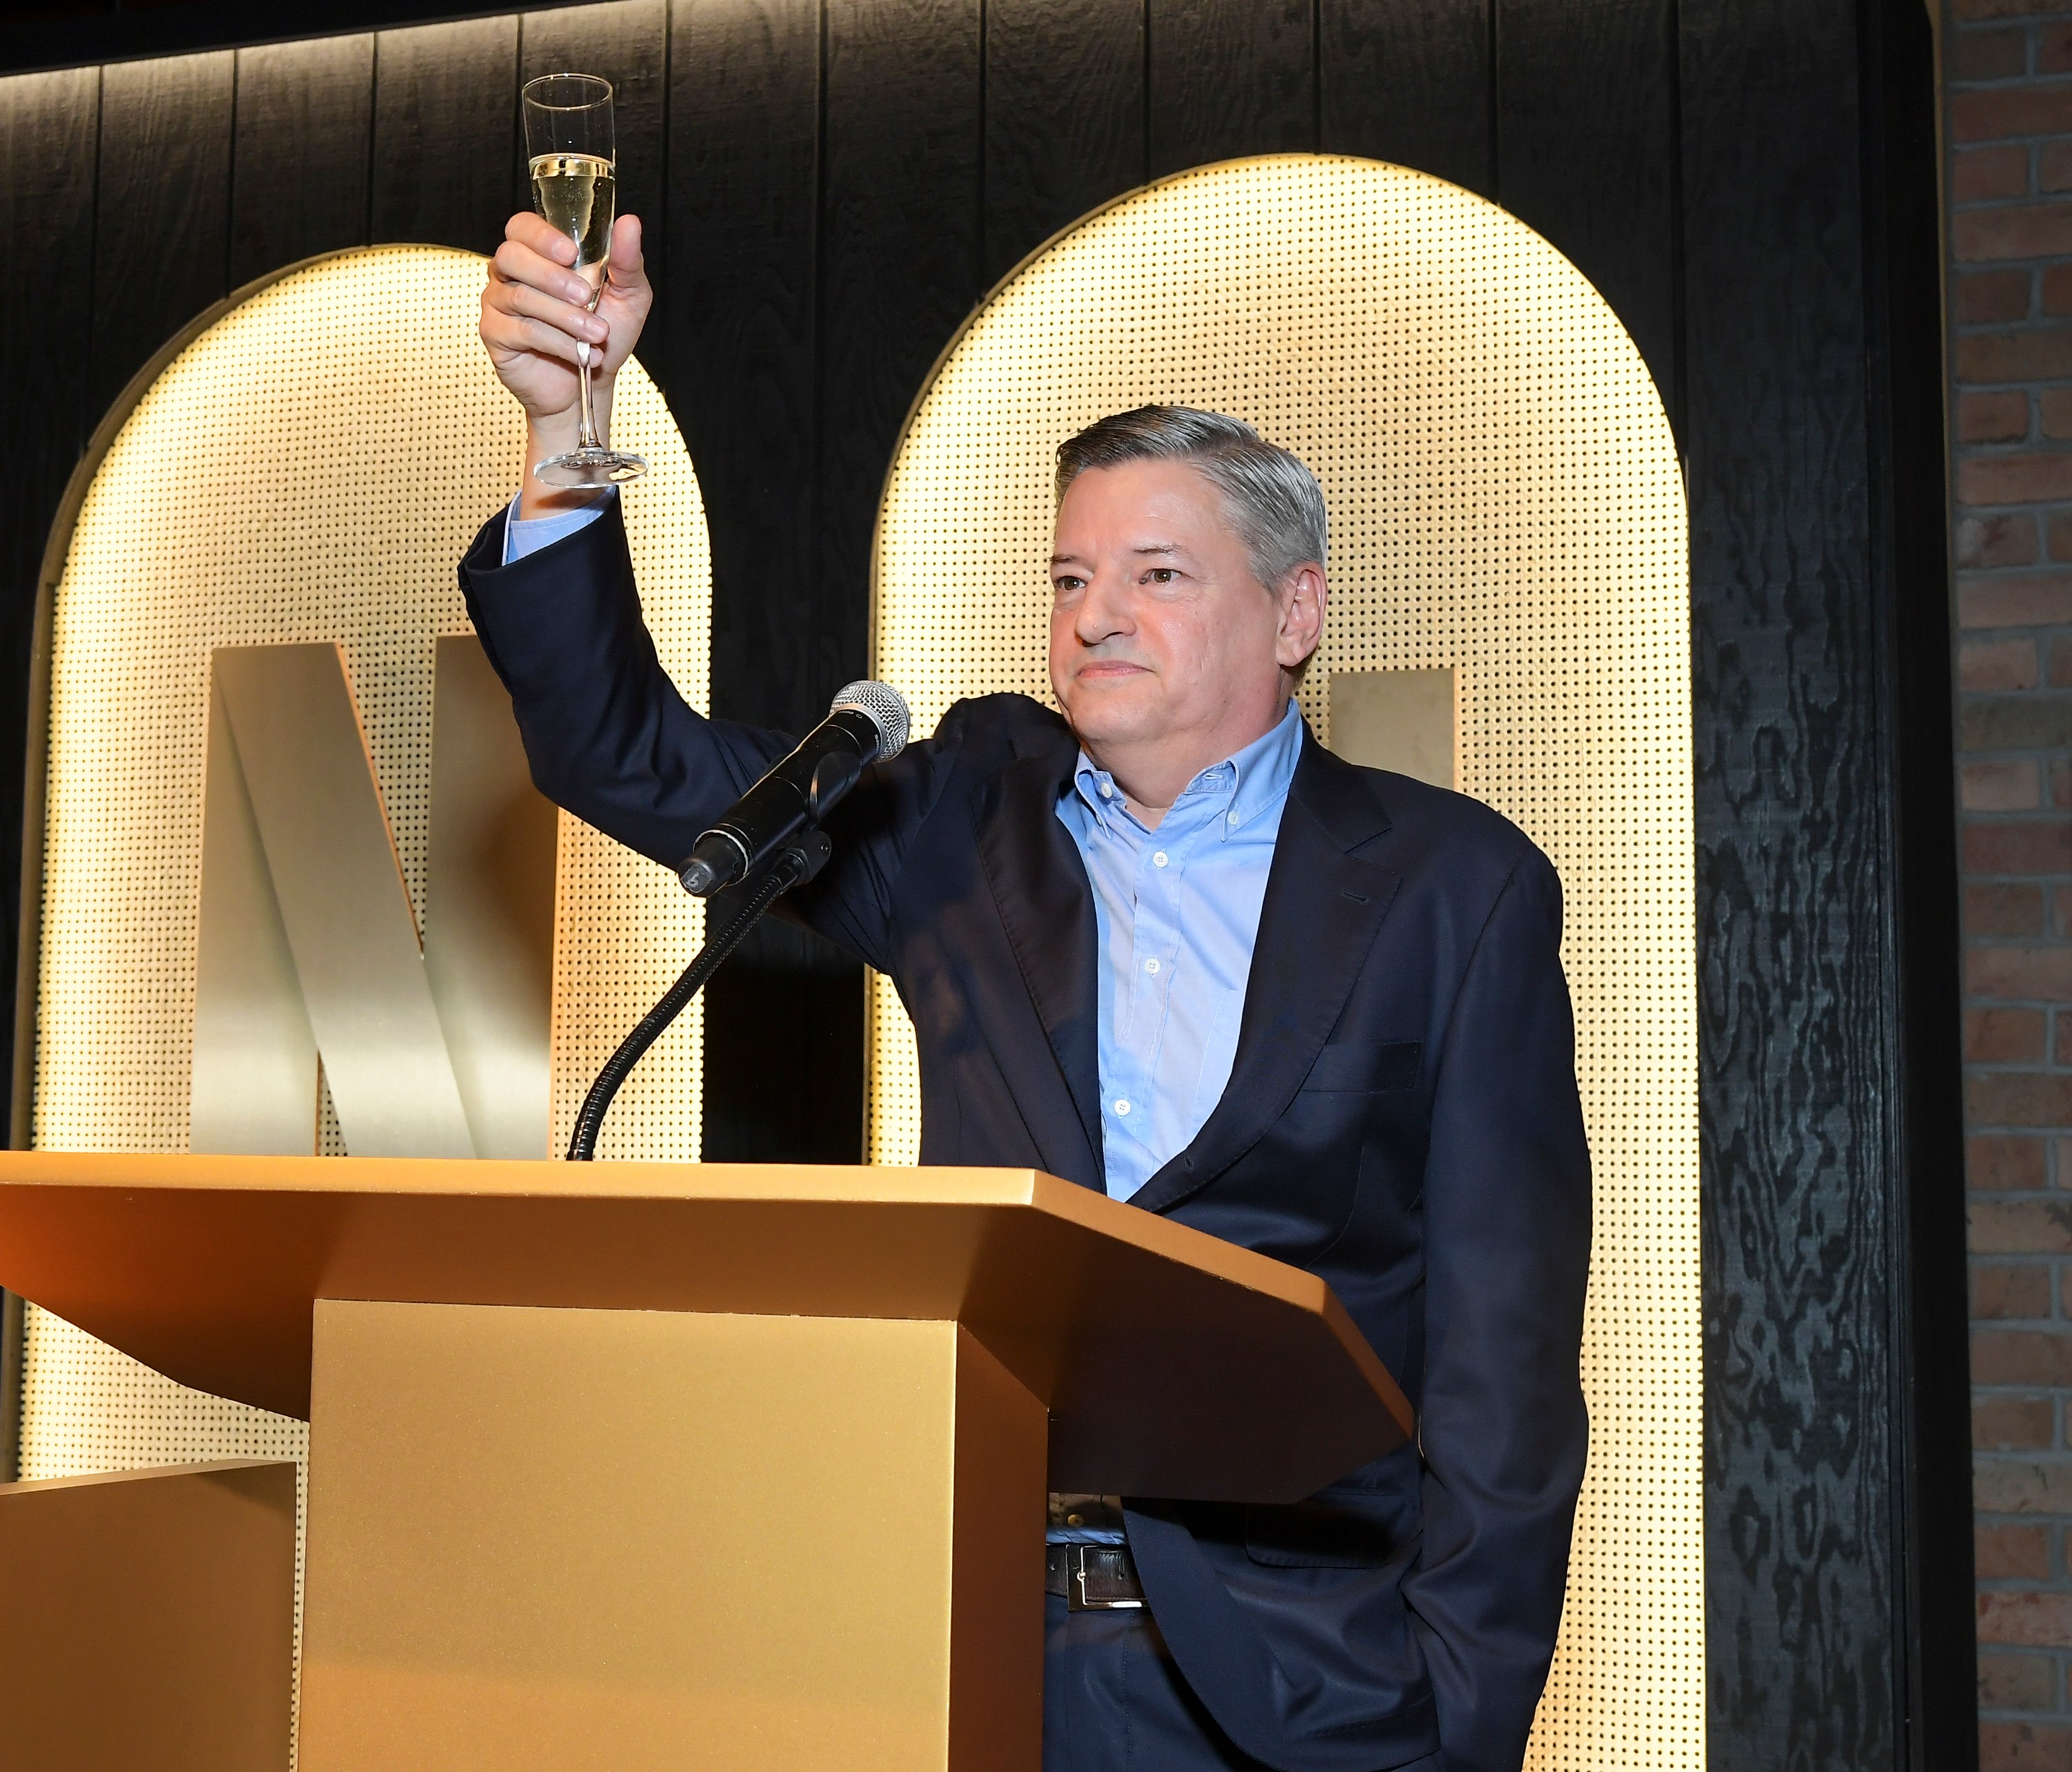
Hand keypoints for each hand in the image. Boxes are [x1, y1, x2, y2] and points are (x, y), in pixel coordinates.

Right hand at [480, 211, 651, 502]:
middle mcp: (511, 273)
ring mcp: (499, 303)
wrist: (591, 384)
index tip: (571, 252)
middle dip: (551, 276)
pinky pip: (522, 330)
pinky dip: (558, 342)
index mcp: (538, 254)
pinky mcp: (495, 334)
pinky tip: (582, 354)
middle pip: (511, 256)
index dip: (542, 235)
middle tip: (585, 297)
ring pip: (521, 296)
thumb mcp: (627, 296)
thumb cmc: (604, 334)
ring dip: (565, 317)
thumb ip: (626, 261)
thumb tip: (630, 222)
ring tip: (597, 334)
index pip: (523, 227)